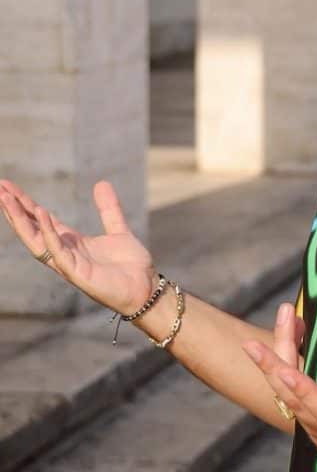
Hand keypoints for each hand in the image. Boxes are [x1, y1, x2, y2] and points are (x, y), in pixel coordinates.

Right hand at [0, 179, 156, 315]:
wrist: (146, 288)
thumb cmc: (131, 266)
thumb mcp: (118, 230)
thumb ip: (108, 209)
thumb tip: (101, 183)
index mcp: (72, 243)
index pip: (42, 221)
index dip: (26, 205)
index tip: (9, 187)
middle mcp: (65, 253)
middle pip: (32, 229)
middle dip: (15, 210)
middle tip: (0, 188)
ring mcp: (68, 264)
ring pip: (36, 241)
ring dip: (21, 221)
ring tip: (7, 199)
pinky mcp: (77, 273)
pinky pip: (58, 251)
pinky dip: (49, 233)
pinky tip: (41, 213)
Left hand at [243, 304, 316, 471]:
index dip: (301, 389)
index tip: (283, 370)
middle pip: (293, 398)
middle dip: (274, 367)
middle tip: (255, 340)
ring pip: (287, 394)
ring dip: (276, 361)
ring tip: (278, 322)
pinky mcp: (314, 422)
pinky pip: (291, 394)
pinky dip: (284, 368)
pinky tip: (286, 339)